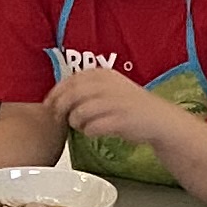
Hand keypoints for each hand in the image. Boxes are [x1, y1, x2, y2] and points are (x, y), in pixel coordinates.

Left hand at [53, 68, 167, 146]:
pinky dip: (88, 131)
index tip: (48, 104)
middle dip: (60, 108)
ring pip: (80, 113)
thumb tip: (55, 98)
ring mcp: (115, 102)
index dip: (56, 93)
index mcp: (103, 74)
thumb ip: (85, 89)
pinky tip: (93, 132)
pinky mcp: (120, 120)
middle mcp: (108, 85)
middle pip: (72, 95)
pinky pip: (92, 128)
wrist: (157, 119)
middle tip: (57, 119)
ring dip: (75, 122)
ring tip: (81, 126)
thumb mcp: (108, 88)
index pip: (71, 80)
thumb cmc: (129, 106)